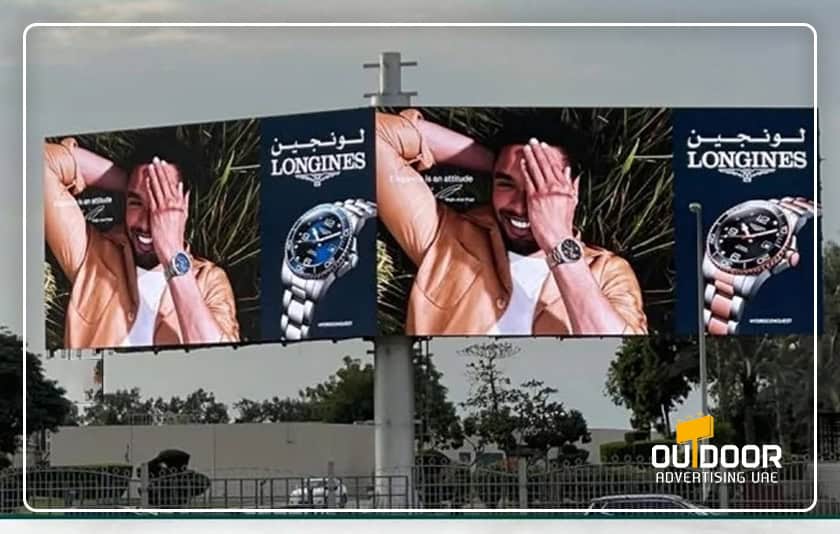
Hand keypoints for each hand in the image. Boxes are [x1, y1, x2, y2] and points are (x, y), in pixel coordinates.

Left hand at [146, 157, 188, 266]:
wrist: (173, 251)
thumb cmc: (176, 239)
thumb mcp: (183, 219)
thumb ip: (183, 204)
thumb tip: (183, 192)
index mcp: (181, 207)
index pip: (175, 187)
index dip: (170, 176)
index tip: (166, 166)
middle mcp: (174, 206)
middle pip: (168, 185)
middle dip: (163, 171)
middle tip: (158, 160)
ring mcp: (166, 209)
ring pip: (161, 188)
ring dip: (156, 176)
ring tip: (153, 165)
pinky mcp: (158, 213)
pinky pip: (154, 197)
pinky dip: (152, 188)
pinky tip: (149, 180)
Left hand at [521, 138, 579, 252]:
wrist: (558, 238)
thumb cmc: (563, 224)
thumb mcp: (572, 202)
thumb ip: (571, 186)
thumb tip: (571, 172)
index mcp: (566, 188)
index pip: (556, 167)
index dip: (549, 155)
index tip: (545, 147)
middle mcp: (556, 187)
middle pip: (546, 165)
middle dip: (539, 151)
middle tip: (534, 141)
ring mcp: (545, 192)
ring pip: (537, 169)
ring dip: (531, 157)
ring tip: (527, 147)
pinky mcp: (534, 198)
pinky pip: (529, 180)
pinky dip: (526, 170)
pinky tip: (523, 163)